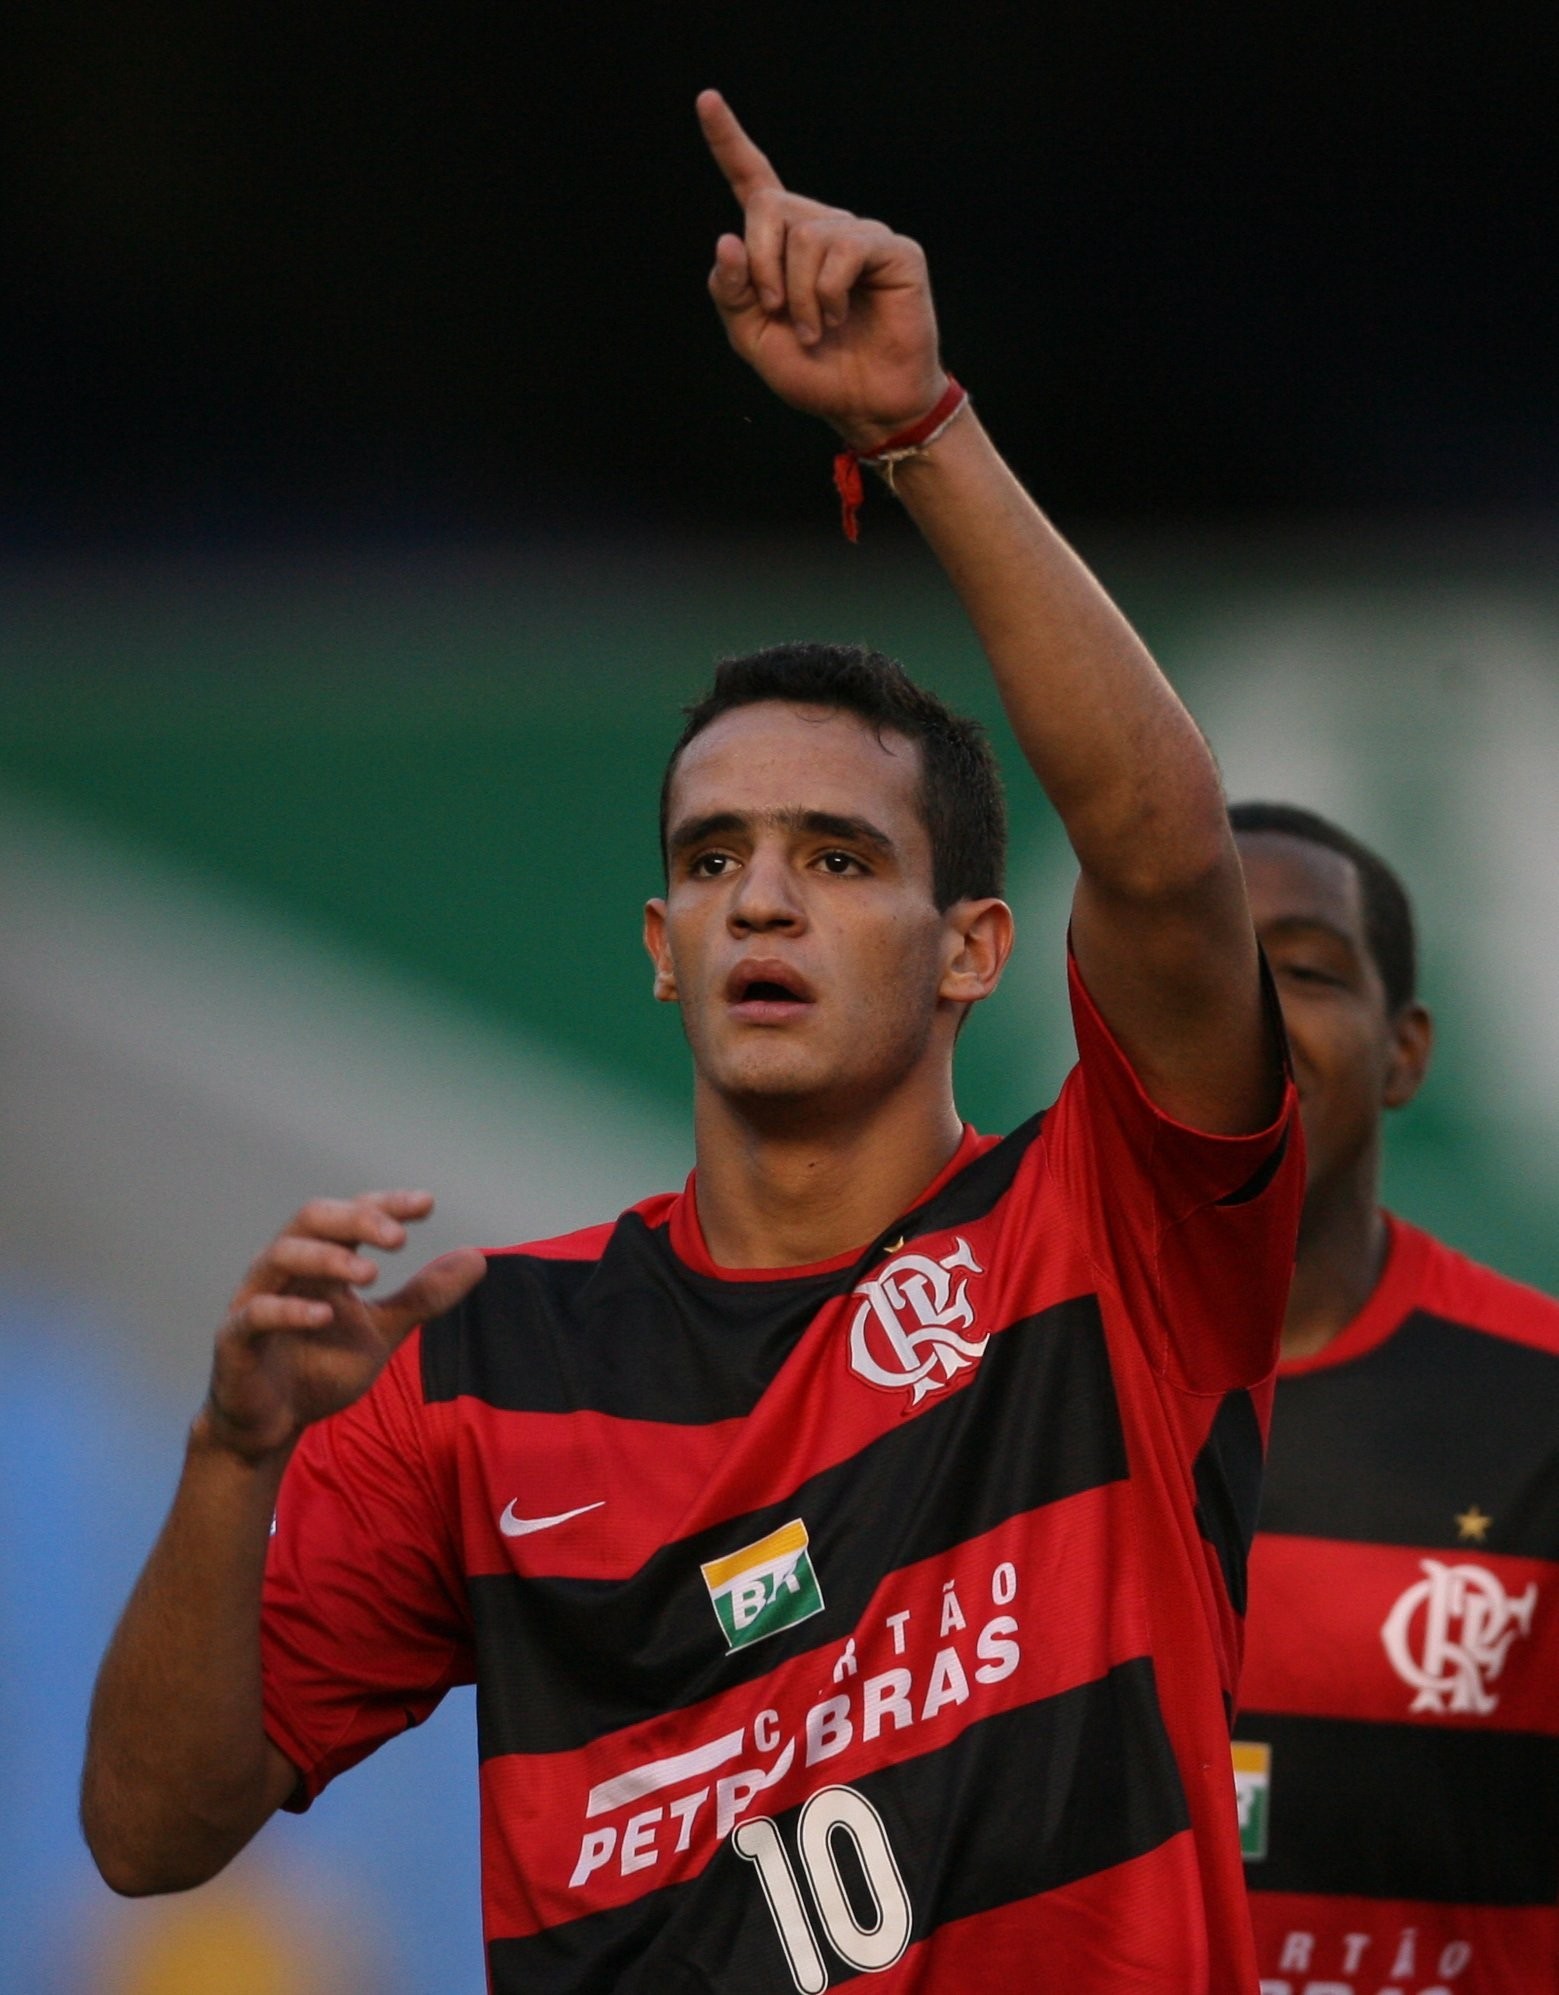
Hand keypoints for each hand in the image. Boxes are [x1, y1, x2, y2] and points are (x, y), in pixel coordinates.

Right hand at [199, 1191, 485, 1463]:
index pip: (351, 1214)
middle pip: (312, 1218)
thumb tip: (477, 1259)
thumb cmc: (321, 1368)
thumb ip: (423, 1297)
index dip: (386, 1206)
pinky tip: (325, 1317)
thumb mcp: (383, 1331)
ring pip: (281, 1255)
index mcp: (320, 1262)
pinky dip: (288, 1310)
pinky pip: (255, 1313)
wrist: (272, 1427)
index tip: (427, 1204)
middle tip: (399, 1238)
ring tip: (370, 1275)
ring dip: (326, 1259)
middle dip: (356, 1220)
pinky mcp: (234, 1340)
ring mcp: (255, 1300)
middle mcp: (286, 1270)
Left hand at [698, 89, 947, 450]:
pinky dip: (828, 292)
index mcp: (782, 245)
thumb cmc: (815, 372)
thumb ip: (732, 293)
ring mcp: (858, 235)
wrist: (866, 405)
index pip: (754, 182)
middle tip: (772, 310)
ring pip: (806, 234)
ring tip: (815, 329)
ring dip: (797, 294)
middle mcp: (820, 228)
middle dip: (760, 263)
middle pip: (769, 207)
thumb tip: (728, 240)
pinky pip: (843, 249)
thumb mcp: (754, 339)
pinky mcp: (892, 250)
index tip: (707, 101)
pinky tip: (838, 318)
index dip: (729, 142)